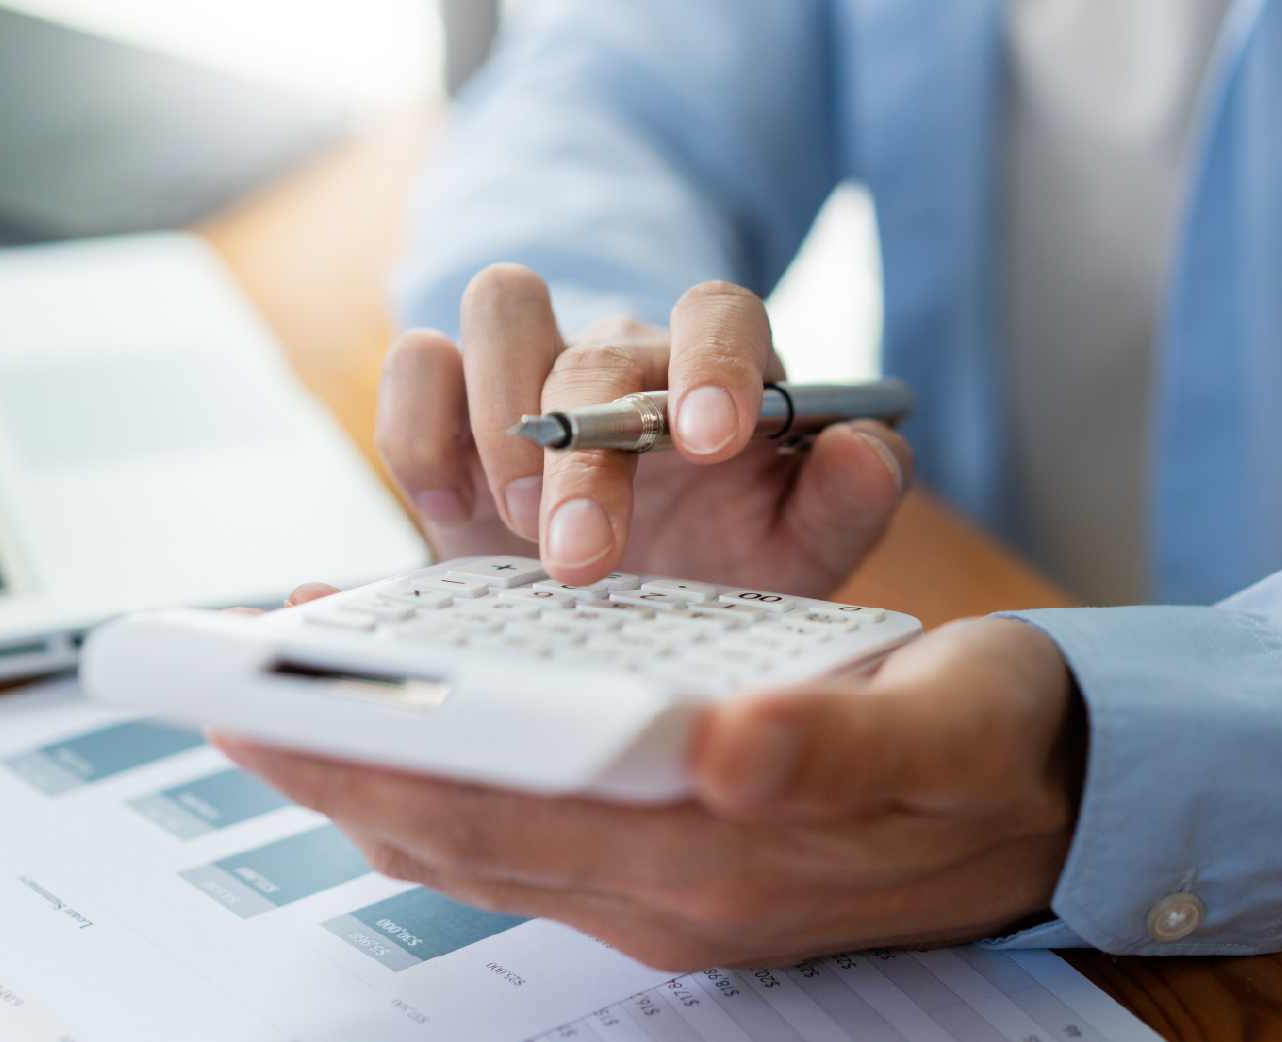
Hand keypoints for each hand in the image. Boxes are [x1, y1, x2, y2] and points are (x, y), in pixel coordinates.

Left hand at [214, 596, 1084, 970]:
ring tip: (297, 714)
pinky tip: (430, 734)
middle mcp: (669, 890)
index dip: (378, 758)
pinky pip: (527, 836)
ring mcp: (666, 887)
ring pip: (483, 844)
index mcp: (718, 856)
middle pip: (462, 837)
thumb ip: (835, 747)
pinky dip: (454, 782)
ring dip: (381, 779)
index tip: (269, 704)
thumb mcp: (944, 728)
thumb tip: (720, 754)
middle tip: (235, 705)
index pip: (503, 818)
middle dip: (339, 770)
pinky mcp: (676, 860)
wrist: (1056, 802)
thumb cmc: (994, 746)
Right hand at [375, 264, 912, 594]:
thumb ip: (849, 503)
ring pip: (500, 302)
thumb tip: (866, 450)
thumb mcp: (801, 553)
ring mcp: (534, 368)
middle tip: (585, 556)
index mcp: (722, 374)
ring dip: (501, 417)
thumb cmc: (727, 562)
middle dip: (587, 453)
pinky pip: (416, 364)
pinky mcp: (452, 405)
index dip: (714, 361)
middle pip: (599, 348)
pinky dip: (419, 432)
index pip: (722, 312)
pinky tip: (451, 512)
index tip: (708, 441)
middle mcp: (627, 357)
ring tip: (521, 525)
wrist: (632, 602)